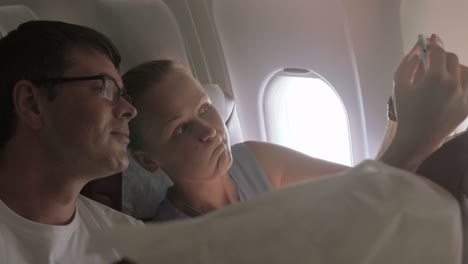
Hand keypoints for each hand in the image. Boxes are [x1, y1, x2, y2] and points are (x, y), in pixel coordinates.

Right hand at [381, 34, 467, 170]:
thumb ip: (408, 64)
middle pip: (452, 58)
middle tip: (431, 62)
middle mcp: (454, 84)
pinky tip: (449, 87)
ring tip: (441, 76)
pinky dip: (460, 82)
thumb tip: (418, 50)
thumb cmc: (405, 112)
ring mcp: (464, 95)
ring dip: (453, 68)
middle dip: (441, 56)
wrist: (417, 139)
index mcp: (435, 78)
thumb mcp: (399, 86)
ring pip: (464, 70)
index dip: (434, 43)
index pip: (439, 51)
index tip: (430, 40)